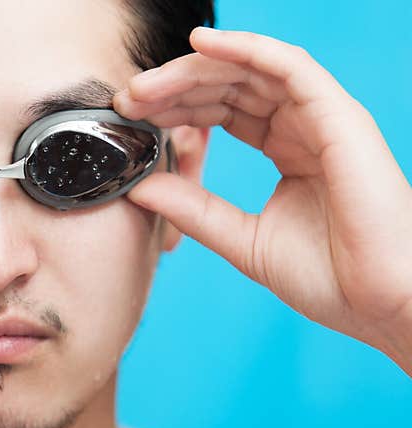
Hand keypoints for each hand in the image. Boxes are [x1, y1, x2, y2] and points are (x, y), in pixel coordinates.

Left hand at [114, 27, 411, 370]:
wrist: (378, 304)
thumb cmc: (327, 277)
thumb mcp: (240, 238)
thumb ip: (192, 209)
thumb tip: (138, 186)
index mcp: (286, 150)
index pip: (222, 112)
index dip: (175, 109)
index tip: (130, 118)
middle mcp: (304, 127)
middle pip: (229, 87)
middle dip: (174, 88)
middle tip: (126, 99)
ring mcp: (323, 119)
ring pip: (251, 71)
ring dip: (194, 71)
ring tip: (145, 85)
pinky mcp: (340, 118)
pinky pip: (288, 67)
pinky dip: (245, 50)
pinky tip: (201, 45)